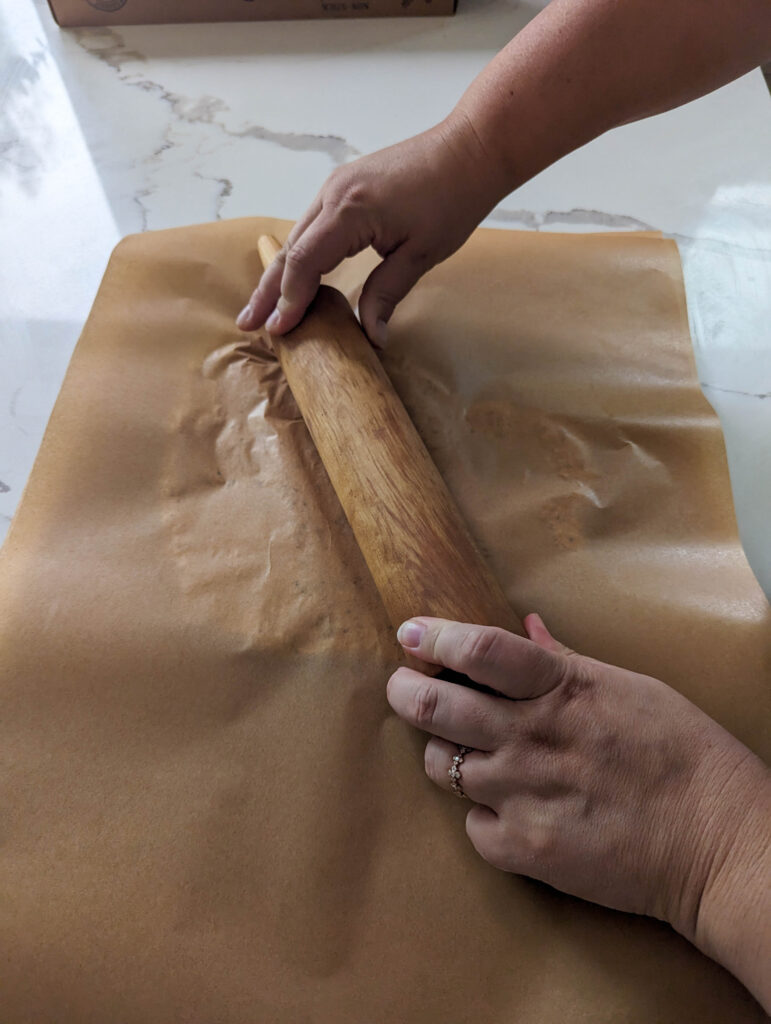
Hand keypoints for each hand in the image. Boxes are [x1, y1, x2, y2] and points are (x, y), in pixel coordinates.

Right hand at [236, 114, 507, 345]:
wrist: (470, 148)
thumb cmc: (453, 198)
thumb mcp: (422, 254)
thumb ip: (387, 293)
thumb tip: (371, 337)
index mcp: (350, 211)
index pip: (305, 262)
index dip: (289, 300)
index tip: (278, 331)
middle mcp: (333, 195)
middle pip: (290, 250)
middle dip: (268, 291)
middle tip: (248, 324)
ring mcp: (336, 186)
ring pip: (298, 237)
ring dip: (279, 273)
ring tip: (262, 307)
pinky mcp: (345, 186)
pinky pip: (312, 226)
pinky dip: (298, 254)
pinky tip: (293, 275)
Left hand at [387, 614, 770, 1008]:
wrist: (718, 843)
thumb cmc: (683, 754)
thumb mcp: (629, 687)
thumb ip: (566, 661)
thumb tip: (528, 627)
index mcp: (560, 688)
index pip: (477, 651)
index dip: (434, 638)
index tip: (410, 634)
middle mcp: (531, 736)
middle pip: (434, 707)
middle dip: (405, 692)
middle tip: (404, 689)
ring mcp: (523, 794)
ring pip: (441, 766)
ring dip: (445, 755)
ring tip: (468, 752)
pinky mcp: (524, 848)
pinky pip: (471, 826)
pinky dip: (482, 815)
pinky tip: (509, 808)